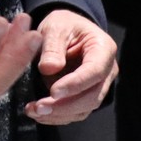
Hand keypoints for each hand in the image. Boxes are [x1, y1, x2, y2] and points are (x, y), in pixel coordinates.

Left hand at [24, 9, 116, 124]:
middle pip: (92, 96)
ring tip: (34, 111)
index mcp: (103, 48)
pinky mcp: (86, 96)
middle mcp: (106, 71)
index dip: (75, 84)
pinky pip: (75, 112)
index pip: (94, 71)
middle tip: (39, 107)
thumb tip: (48, 69)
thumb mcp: (55, 27)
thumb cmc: (63, 25)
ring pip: (84, 108)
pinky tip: (39, 113)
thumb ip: (52, 46)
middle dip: (65, 105)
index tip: (53, 91)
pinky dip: (57, 115)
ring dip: (59, 114)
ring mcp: (98, 86)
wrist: (66, 30)